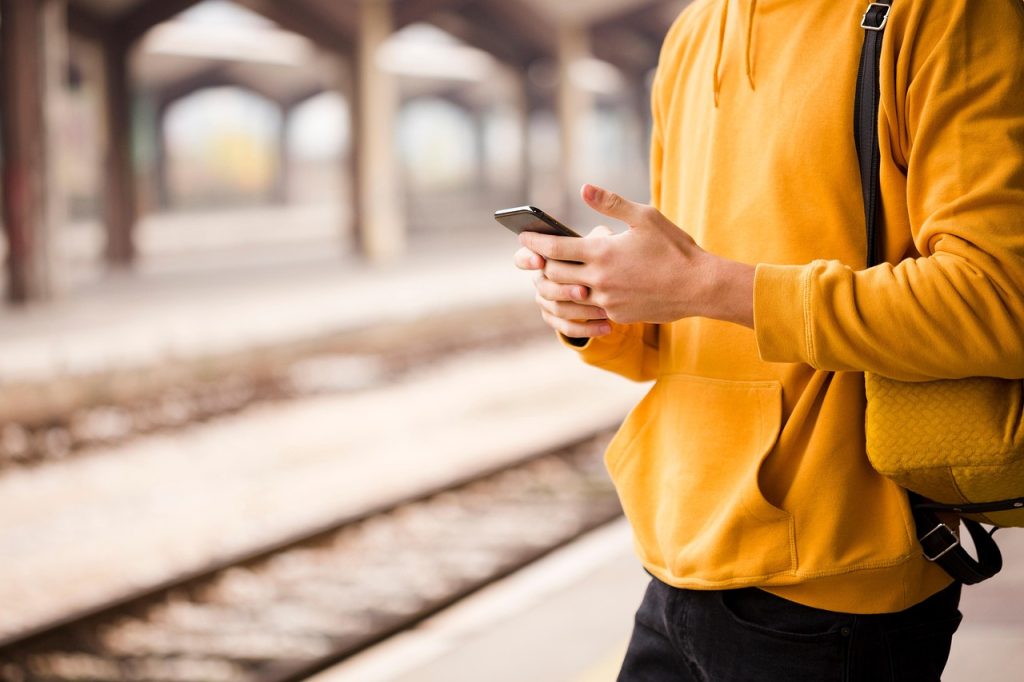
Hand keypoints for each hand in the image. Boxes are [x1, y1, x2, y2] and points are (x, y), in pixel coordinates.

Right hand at [515, 225, 614, 337]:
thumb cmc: (599, 253)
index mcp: (543, 257)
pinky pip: (566, 327)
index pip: (523, 258)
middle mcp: (540, 279)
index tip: (540, 261)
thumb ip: (596, 238)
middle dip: (564, 290)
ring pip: (556, 309)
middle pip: (544, 287)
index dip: (527, 260)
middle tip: (584, 292)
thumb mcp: (600, 242)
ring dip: (581, 310)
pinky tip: (607, 327)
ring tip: (604, 310)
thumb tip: (601, 236)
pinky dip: (587, 328)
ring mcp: (546, 300)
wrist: (607, 280)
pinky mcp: (556, 319)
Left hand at [518, 184, 754, 327]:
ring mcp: (607, 301)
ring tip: (553, 275)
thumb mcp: (645, 217)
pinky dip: (580, 299)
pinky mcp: (617, 316)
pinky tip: (581, 291)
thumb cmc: (674, 247)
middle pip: (554, 274)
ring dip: (555, 286)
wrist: (699, 287)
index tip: (523, 237)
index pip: (554, 248)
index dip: (534, 241)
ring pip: (567, 296)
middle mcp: (599, 279)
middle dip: (541, 264)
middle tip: (535, 256)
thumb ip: (611, 203)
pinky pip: (589, 309)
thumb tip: (584, 188)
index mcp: (602, 252)